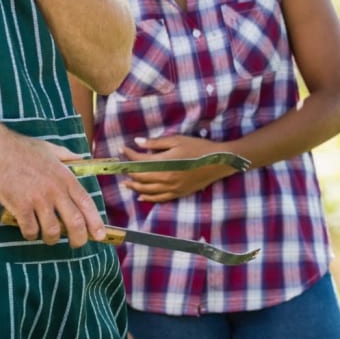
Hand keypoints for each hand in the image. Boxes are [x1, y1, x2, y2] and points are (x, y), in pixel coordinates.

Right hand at [0, 132, 104, 246]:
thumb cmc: (22, 148)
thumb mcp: (52, 149)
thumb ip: (68, 157)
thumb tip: (82, 159)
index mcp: (65, 178)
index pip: (87, 204)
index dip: (95, 223)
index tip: (100, 235)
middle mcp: (55, 190)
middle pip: (75, 223)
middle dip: (79, 239)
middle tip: (76, 244)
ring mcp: (38, 199)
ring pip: (53, 231)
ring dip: (52, 239)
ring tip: (49, 237)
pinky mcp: (20, 206)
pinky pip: (30, 230)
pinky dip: (31, 235)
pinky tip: (30, 231)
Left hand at [117, 134, 241, 202]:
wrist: (218, 162)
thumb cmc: (198, 148)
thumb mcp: (177, 140)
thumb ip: (156, 143)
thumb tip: (137, 142)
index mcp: (163, 163)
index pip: (140, 161)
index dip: (129, 155)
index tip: (122, 149)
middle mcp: (165, 178)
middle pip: (140, 177)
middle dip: (128, 172)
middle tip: (121, 167)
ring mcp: (171, 188)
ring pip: (147, 190)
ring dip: (134, 186)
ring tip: (125, 183)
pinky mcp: (178, 193)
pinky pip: (159, 199)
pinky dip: (148, 197)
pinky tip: (141, 196)